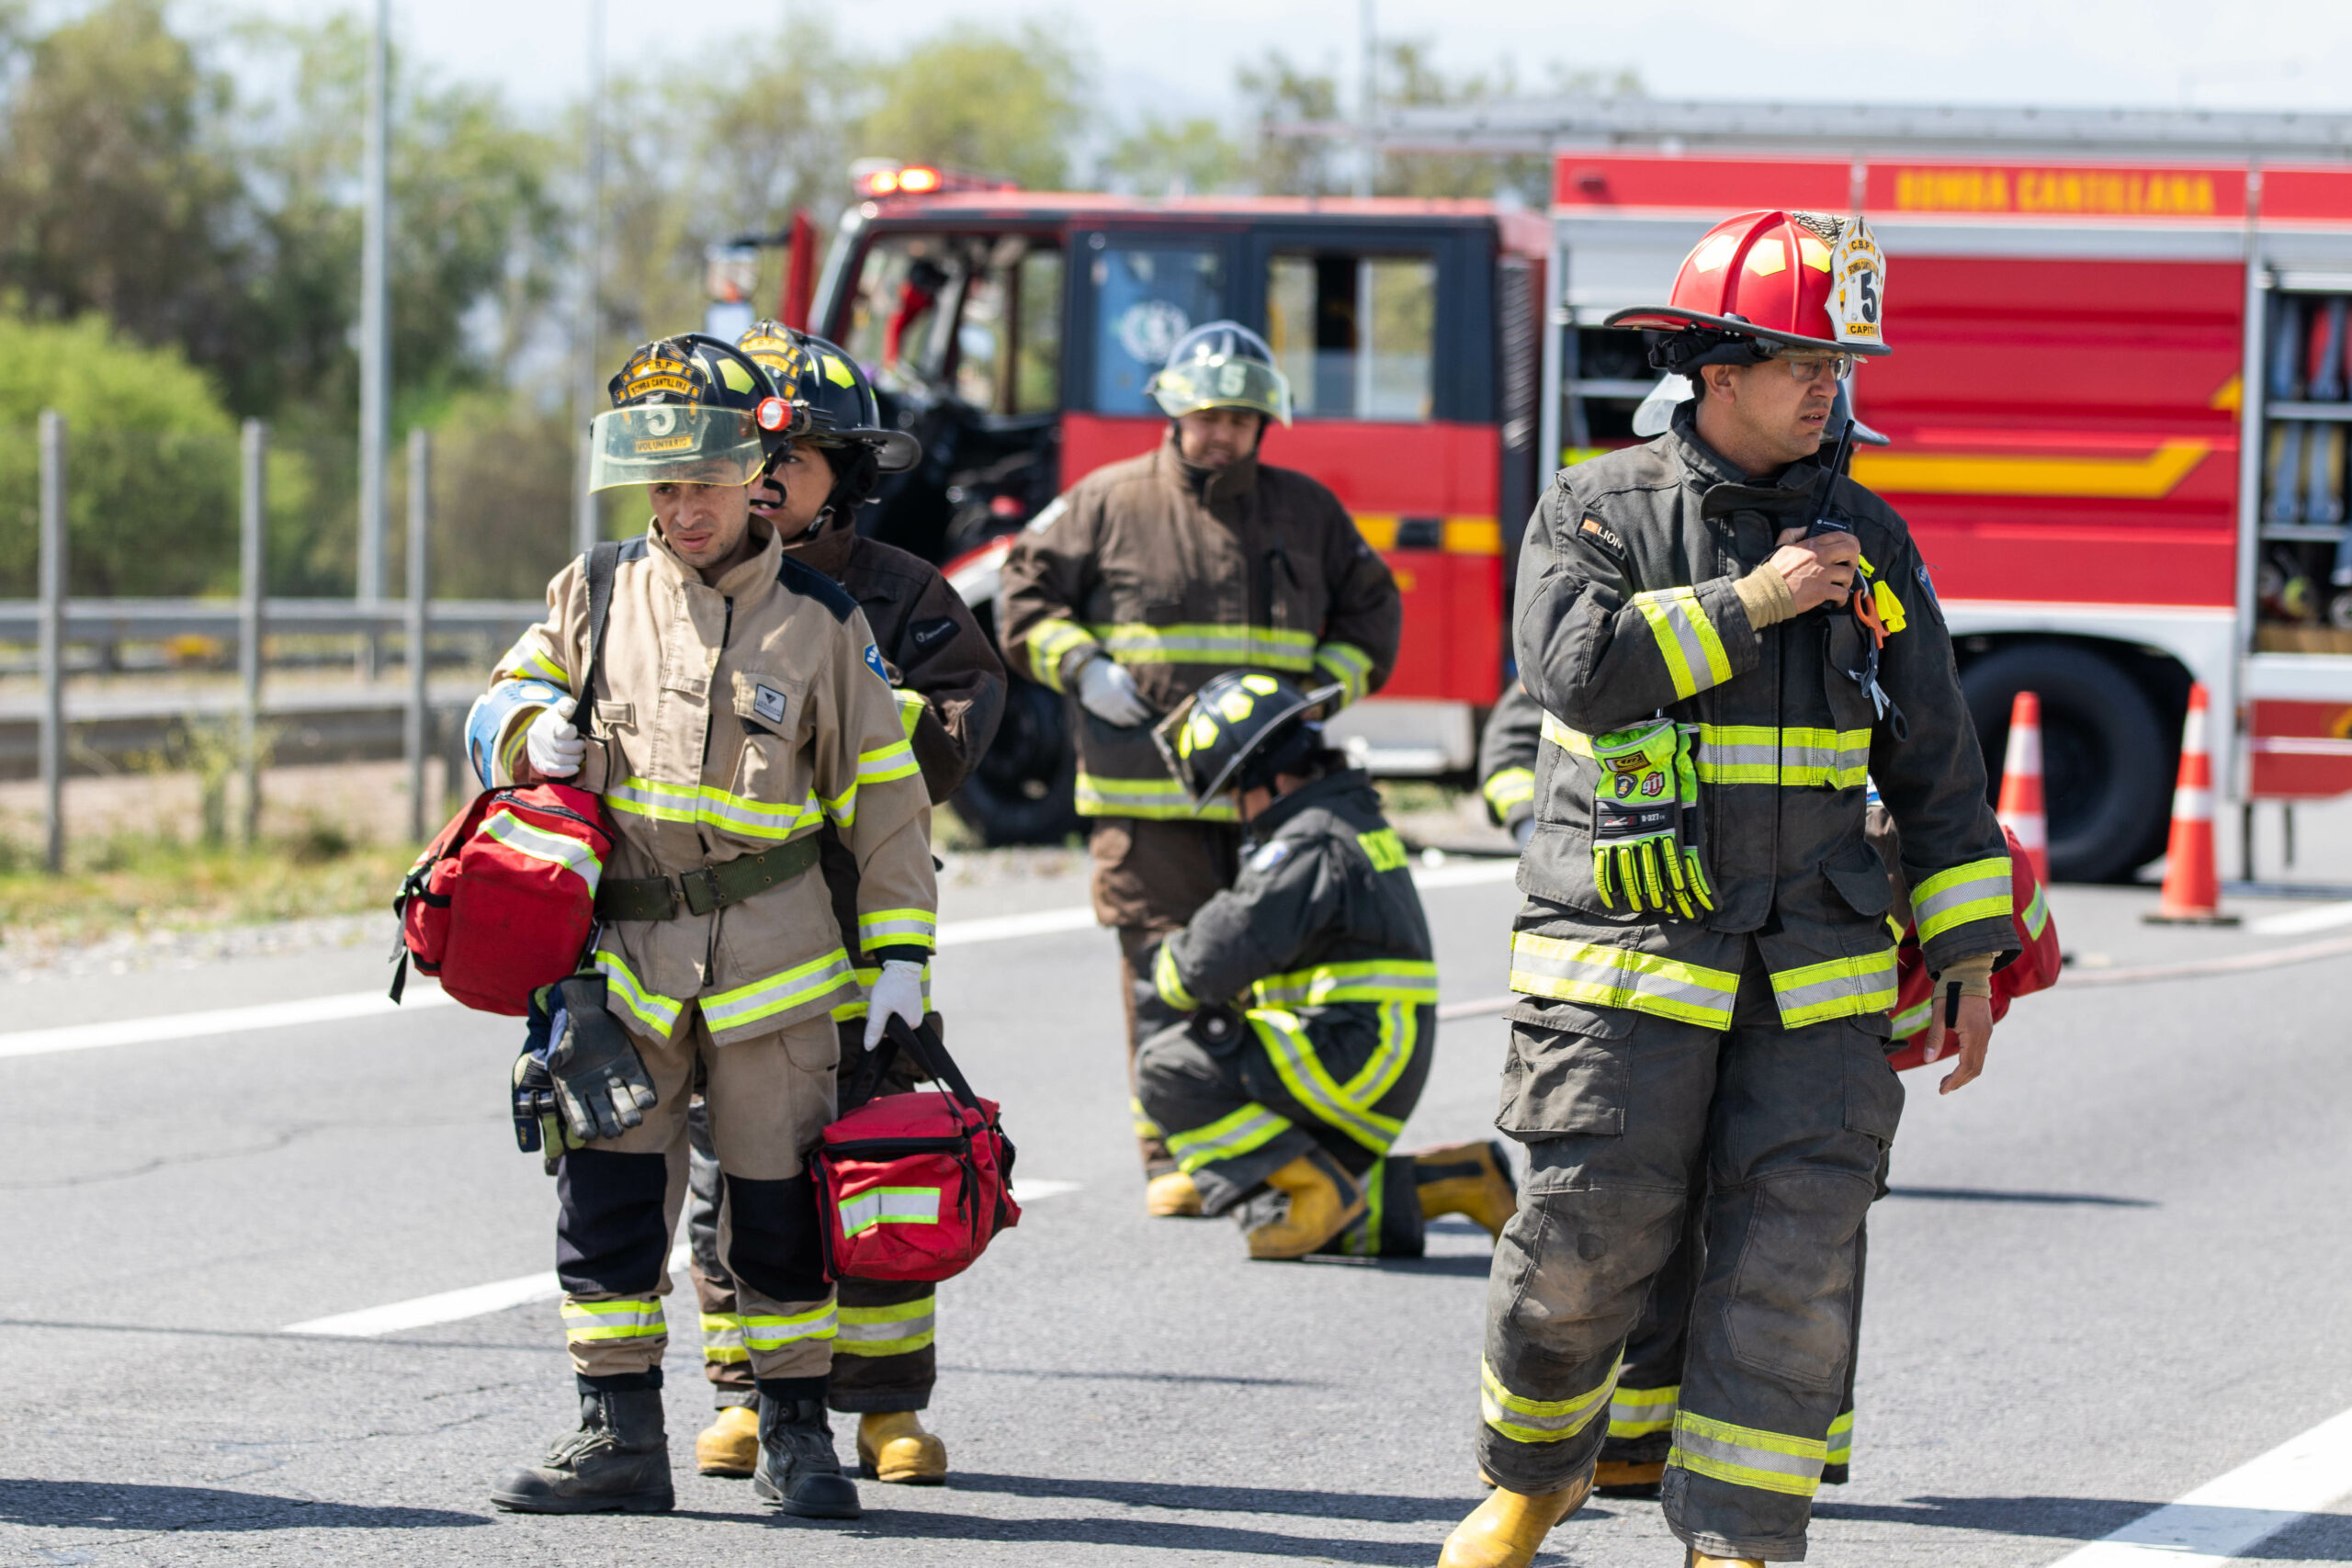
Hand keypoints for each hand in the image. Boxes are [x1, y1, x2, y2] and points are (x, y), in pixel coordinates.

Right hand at [526, 697, 585, 778]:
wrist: (543, 728)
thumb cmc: (560, 717)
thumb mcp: (564, 706)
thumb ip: (568, 705)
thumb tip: (567, 710)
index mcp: (546, 721)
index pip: (562, 731)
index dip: (573, 733)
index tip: (576, 731)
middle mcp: (538, 735)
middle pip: (562, 748)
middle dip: (578, 748)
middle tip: (583, 745)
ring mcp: (536, 749)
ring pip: (559, 760)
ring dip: (574, 759)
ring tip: (580, 755)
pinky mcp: (536, 761)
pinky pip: (550, 770)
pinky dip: (565, 771)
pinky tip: (575, 769)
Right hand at [546, 975, 657, 1138]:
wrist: (588, 1011)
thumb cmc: (569, 1029)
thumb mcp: (562, 1040)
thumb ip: (559, 1052)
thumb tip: (552, 1061)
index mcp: (572, 1088)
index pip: (577, 1113)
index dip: (582, 1124)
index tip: (588, 1134)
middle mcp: (594, 1089)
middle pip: (603, 1113)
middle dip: (609, 1123)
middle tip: (615, 1131)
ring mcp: (614, 1079)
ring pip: (623, 1102)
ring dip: (629, 1112)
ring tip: (634, 1120)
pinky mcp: (631, 1067)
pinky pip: (639, 1084)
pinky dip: (644, 1093)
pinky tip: (649, 1101)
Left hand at [862, 959, 926, 1048]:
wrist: (902, 963)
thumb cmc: (892, 986)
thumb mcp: (879, 1009)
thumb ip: (874, 1029)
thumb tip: (869, 1048)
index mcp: (912, 1025)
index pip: (890, 1034)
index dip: (880, 1025)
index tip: (879, 1011)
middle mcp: (917, 1020)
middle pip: (891, 1026)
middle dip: (882, 1017)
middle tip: (881, 1002)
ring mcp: (916, 1011)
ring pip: (893, 1018)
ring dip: (884, 1010)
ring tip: (886, 997)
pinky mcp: (912, 1003)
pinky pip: (897, 1010)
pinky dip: (889, 1005)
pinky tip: (889, 995)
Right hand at [1076, 656, 1153, 726]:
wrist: (1090, 670)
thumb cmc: (1112, 673)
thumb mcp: (1125, 678)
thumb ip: (1133, 690)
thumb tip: (1139, 703)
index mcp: (1122, 694)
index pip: (1136, 708)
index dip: (1143, 713)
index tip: (1148, 715)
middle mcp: (1113, 703)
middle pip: (1128, 717)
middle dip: (1136, 720)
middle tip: (1141, 722)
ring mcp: (1103, 707)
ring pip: (1118, 719)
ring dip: (1126, 722)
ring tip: (1132, 722)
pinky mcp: (1094, 709)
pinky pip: (1108, 717)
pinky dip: (1116, 720)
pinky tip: (1121, 720)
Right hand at [1770, 527, 1862, 613]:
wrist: (1768, 591)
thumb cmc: (1774, 572)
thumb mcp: (1781, 545)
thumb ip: (1793, 533)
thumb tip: (1804, 529)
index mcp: (1812, 545)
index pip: (1840, 536)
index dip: (1851, 542)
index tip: (1852, 549)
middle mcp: (1820, 556)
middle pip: (1851, 551)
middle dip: (1854, 559)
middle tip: (1849, 566)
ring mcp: (1823, 573)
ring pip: (1849, 574)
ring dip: (1847, 581)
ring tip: (1840, 585)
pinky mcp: (1822, 590)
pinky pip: (1842, 593)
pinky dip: (1841, 598)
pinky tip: (1836, 600)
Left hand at [1922, 988, 1993, 1094]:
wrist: (1968, 972)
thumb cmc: (1950, 990)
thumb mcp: (1938, 1014)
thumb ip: (1934, 1037)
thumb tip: (1927, 1060)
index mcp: (1973, 1033)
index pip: (1966, 1066)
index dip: (1954, 1080)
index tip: (1942, 1090)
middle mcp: (1984, 1035)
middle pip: (1975, 1068)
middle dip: (1959, 1081)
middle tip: (1942, 1088)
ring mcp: (1987, 1032)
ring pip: (1979, 1061)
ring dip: (1965, 1074)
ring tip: (1948, 1080)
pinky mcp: (1985, 1028)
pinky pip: (1980, 1052)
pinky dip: (1970, 1063)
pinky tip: (1958, 1065)